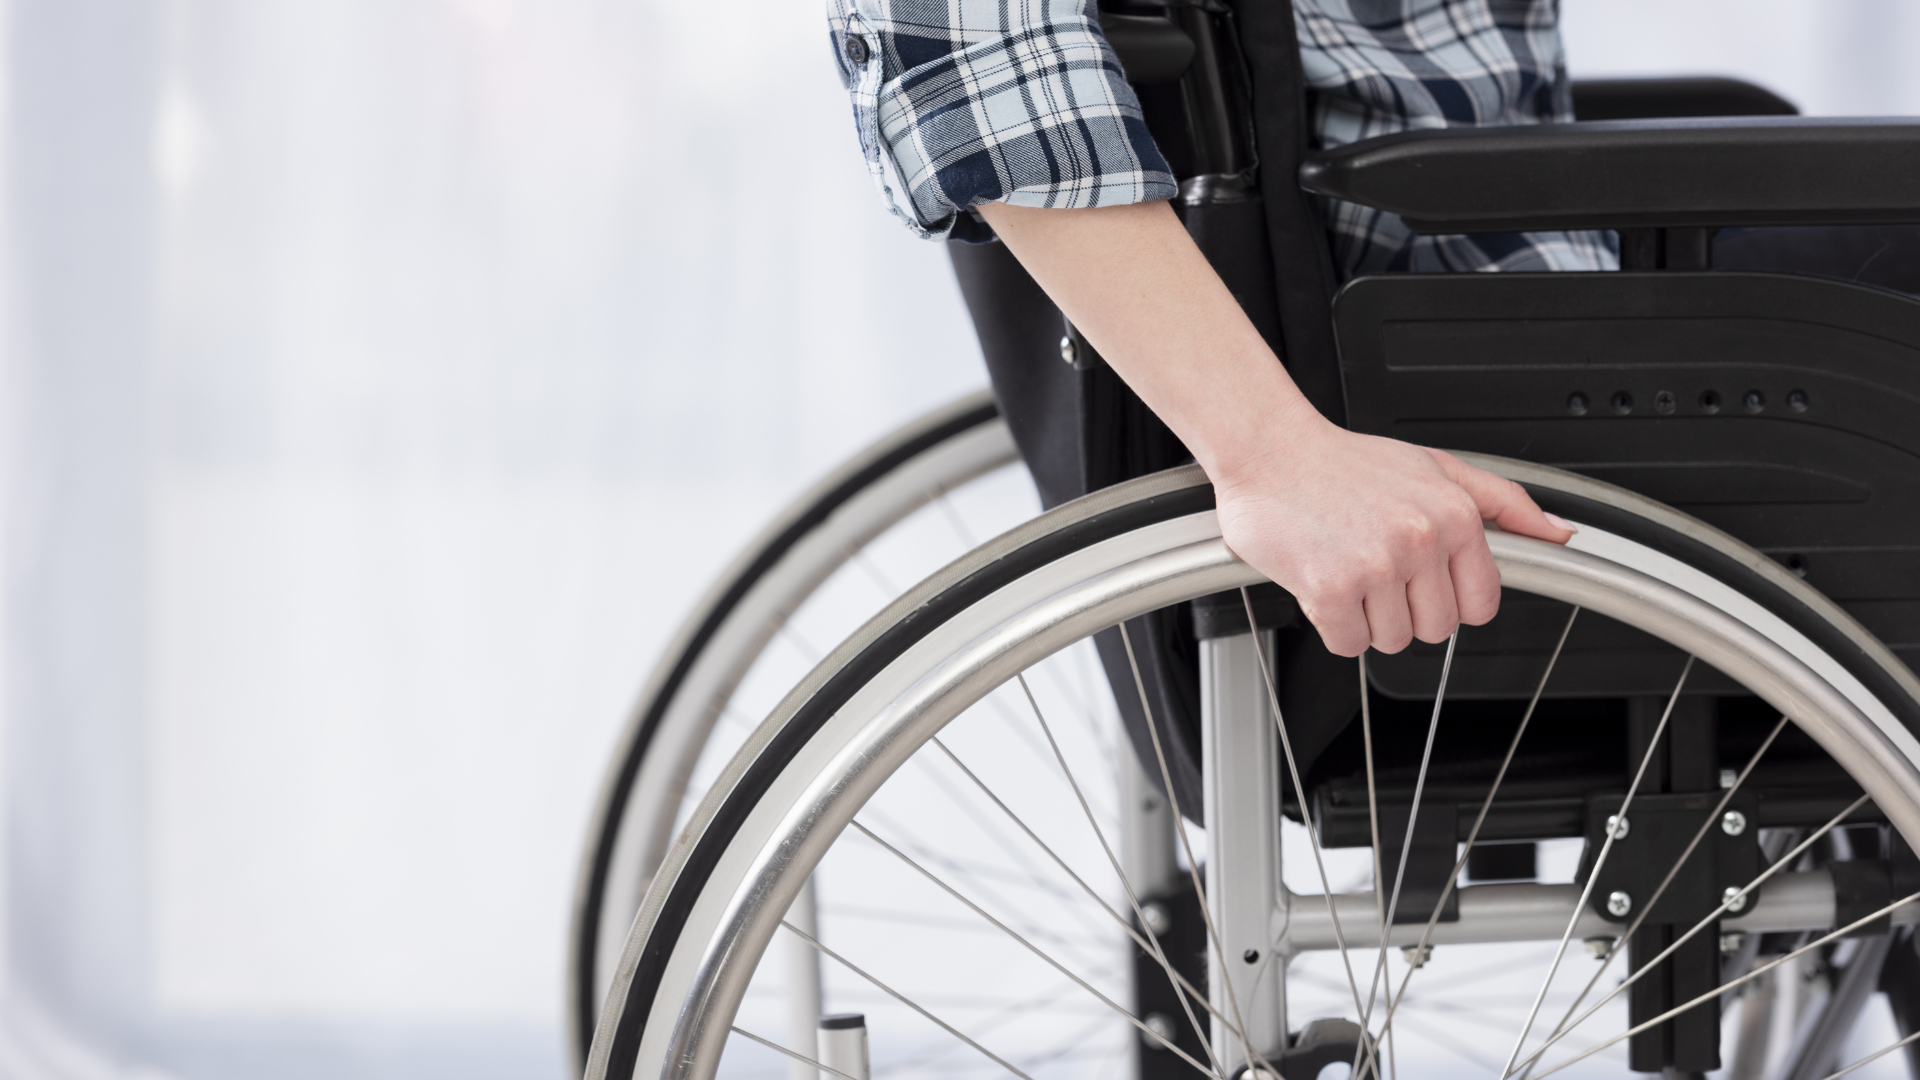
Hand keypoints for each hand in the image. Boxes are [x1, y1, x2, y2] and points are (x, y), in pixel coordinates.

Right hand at [1212, 416, 1574, 655]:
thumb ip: (1505, 503)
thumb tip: (1561, 534)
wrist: (1268, 449)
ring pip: (1391, 640)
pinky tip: (1322, 583)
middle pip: (1435, 630)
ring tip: (1346, 569)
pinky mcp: (1329, 589)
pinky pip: (1348, 643)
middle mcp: (1419, 540)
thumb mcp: (1436, 467)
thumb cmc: (1343, 462)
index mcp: (1453, 515)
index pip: (1480, 605)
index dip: (1448, 600)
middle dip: (1404, 609)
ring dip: (1365, 617)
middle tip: (1375, 569)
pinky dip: (1331, 624)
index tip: (1421, 582)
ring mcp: (1375, 566)